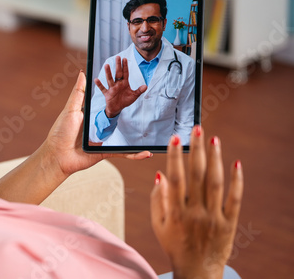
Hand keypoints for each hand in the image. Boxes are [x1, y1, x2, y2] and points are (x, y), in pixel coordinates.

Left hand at [42, 71, 151, 177]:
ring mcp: (104, 140)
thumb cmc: (60, 133)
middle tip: (147, 106)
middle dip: (133, 115)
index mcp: (92, 116)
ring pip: (125, 137)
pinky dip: (135, 154)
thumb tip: (83, 73)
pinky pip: (123, 153)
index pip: (108, 104)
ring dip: (139, 136)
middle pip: (119, 121)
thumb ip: (78, 92)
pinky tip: (146, 153)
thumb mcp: (71, 109)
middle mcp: (99, 128)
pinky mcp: (105, 152)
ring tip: (152, 131)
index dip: (119, 97)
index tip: (130, 86)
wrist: (57, 156)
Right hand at [94, 55, 146, 117]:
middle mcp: (118, 84)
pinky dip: (100, 85)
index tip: (125, 59)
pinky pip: (103, 88)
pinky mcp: (108, 94)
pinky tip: (96, 79)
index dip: (125, 66)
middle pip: (118, 73)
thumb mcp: (133, 96)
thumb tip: (145, 86)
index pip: (125, 73)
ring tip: (107, 65)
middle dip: (118, 66)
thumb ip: (139, 91)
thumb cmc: (125, 101)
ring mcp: (112, 88)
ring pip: (110, 79)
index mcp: (124, 83)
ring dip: (108, 73)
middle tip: (118, 57)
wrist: (117, 108)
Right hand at [150, 126, 243, 278]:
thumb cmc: (174, 244)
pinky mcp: (229, 223)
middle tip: (197, 129)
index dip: (175, 156)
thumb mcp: (158, 224)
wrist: (197, 271)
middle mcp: (195, 212)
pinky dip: (236, 181)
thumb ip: (157, 199)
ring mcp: (214, 217)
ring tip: (214, 139)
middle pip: (197, 175)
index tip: (175, 138)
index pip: (175, 178)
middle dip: (197, 149)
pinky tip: (236, 163)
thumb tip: (160, 174)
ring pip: (216, 183)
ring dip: (215, 159)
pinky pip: (234, 199)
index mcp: (175, 211)